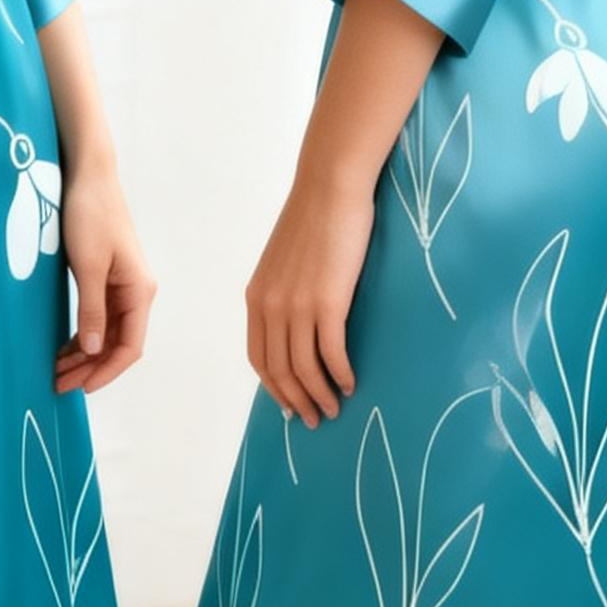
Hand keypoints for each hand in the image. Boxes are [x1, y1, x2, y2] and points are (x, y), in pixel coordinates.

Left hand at [53, 159, 156, 395]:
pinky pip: (99, 316)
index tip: (79, 388)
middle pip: (118, 344)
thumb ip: (92, 309)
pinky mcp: (107, 277)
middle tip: (58, 384)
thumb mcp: (87, 265)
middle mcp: (136, 292)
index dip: (106, 372)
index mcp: (139, 291)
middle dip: (91, 368)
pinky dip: (83, 335)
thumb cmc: (90, 215)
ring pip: (107, 333)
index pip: (129, 347)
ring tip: (57, 371)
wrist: (89, 176)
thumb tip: (93, 351)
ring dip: (85, 354)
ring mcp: (122, 285)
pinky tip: (64, 346)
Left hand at [245, 162, 375, 427]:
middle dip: (297, 401)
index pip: (259, 358)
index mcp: (256, 297)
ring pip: (304, 368)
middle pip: (279, 371)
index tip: (291, 405)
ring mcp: (298, 306)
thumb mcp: (284, 262)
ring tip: (335, 408)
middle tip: (316, 420)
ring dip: (319, 395)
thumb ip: (284, 293)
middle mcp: (270, 306)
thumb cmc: (313, 219)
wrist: (329, 187)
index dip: (274, 388)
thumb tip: (297, 324)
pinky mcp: (328, 302)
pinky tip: (350, 383)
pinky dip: (340, 375)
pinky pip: (332, 353)